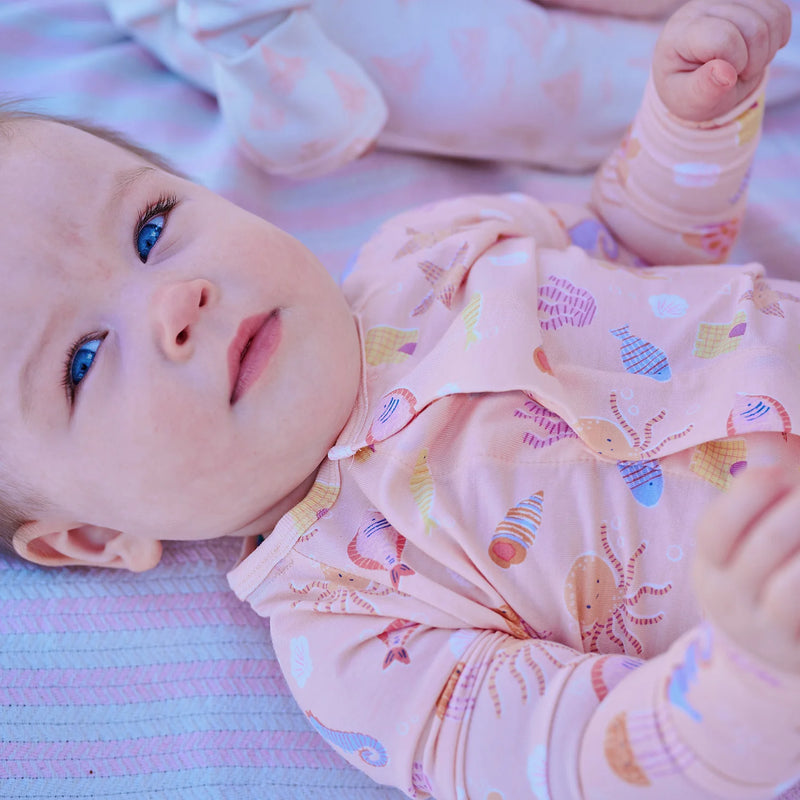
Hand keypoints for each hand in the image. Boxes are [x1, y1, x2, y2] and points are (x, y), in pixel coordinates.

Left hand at [653, 0, 791, 120]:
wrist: (694, 77)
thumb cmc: (688, 89)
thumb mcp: (689, 100)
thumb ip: (703, 90)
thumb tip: (725, 74)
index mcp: (680, 32)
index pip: (723, 37)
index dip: (734, 63)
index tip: (724, 78)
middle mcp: (703, 7)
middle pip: (754, 28)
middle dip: (753, 62)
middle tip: (736, 75)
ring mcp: (728, 0)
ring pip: (772, 18)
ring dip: (766, 51)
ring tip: (745, 64)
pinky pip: (780, 13)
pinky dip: (776, 37)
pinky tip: (756, 51)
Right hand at [693, 467, 799, 673]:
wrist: (762, 663)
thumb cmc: (758, 584)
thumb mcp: (740, 545)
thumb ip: (751, 493)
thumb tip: (760, 430)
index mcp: (710, 564)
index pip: (716, 529)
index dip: (746, 496)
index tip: (779, 470)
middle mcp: (726, 597)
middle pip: (761, 547)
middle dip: (797, 511)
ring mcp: (760, 629)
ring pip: (789, 584)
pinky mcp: (791, 651)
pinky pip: (799, 606)